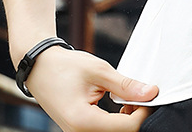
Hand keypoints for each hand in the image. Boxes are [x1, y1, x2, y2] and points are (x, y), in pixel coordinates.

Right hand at [24, 46, 158, 131]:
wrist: (40, 68)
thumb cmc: (65, 67)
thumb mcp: (99, 71)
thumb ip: (126, 85)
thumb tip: (150, 93)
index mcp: (83, 122)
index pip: (126, 128)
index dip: (143, 113)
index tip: (150, 96)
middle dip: (136, 118)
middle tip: (141, 96)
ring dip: (127, 121)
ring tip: (130, 99)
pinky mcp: (80, 130)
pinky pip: (104, 131)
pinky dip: (117, 122)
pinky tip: (120, 105)